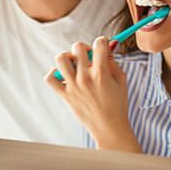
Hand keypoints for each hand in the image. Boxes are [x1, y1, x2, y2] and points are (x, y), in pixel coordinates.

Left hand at [45, 37, 140, 152]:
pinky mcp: (65, 95)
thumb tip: (108, 45)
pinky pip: (50, 78)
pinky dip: (55, 73)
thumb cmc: (118, 104)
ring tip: (75, 64)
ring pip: (61, 58)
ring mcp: (73, 86)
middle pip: (78, 47)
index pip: (99, 43)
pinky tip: (64, 75)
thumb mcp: (121, 79)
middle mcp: (85, 77)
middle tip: (89, 56)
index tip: (103, 46)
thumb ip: (113, 61)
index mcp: (101, 73)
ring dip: (68, 57)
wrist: (109, 128)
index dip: (102, 41)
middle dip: (85, 47)